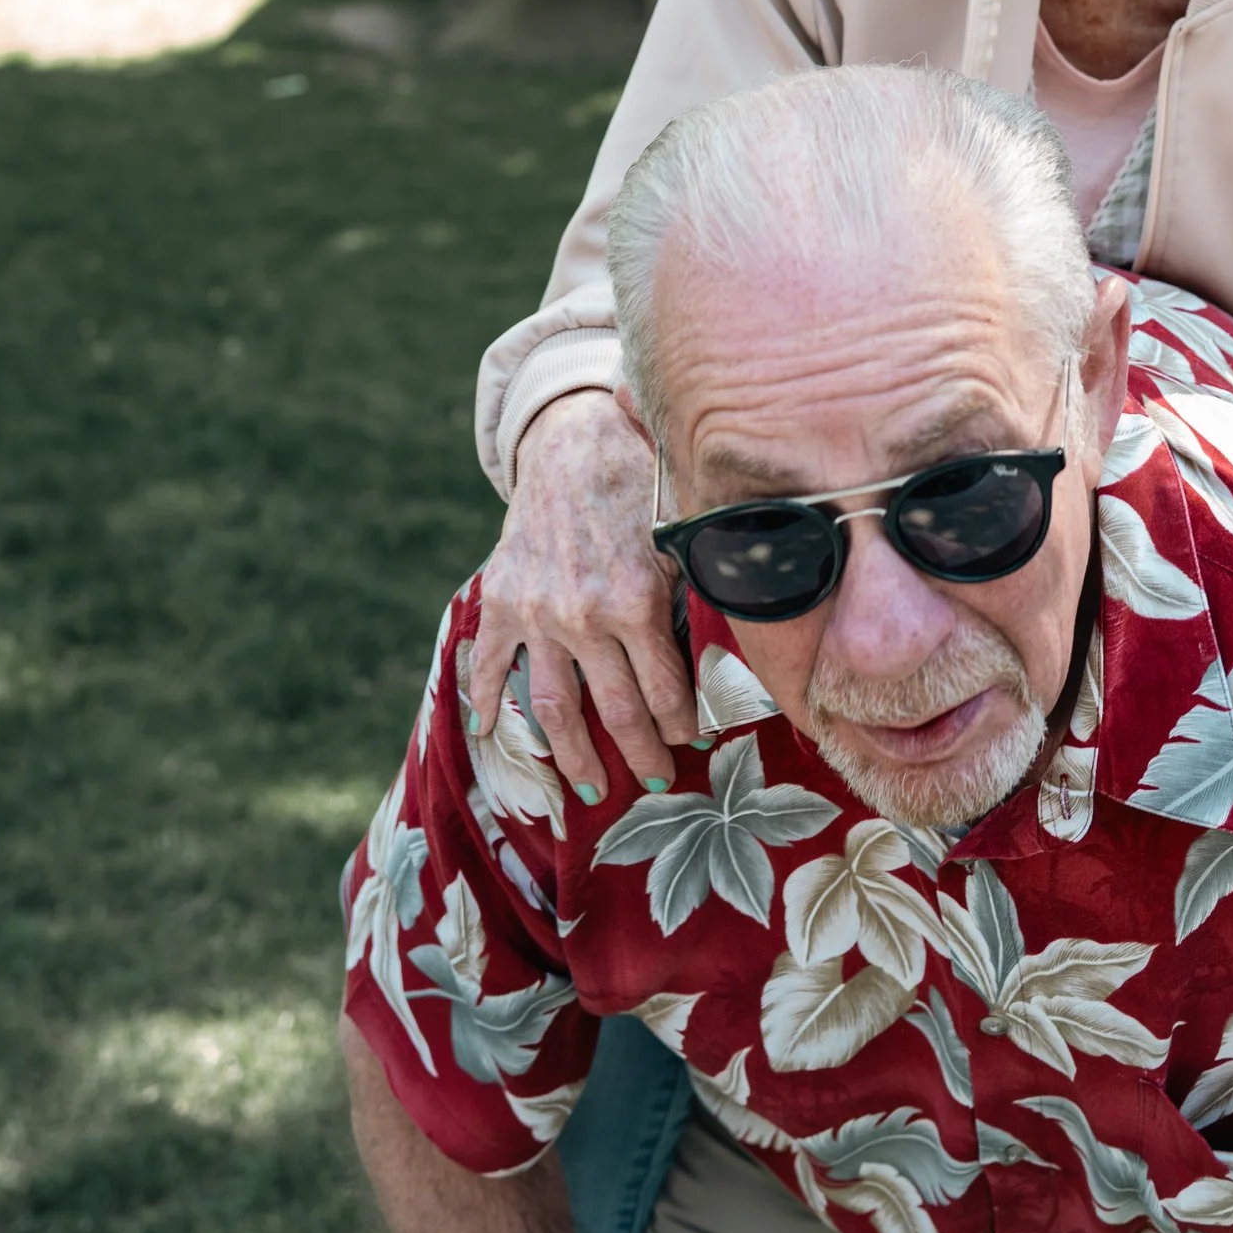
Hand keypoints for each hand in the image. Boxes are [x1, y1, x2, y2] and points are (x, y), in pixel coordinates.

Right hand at [465, 389, 696, 797]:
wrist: (573, 443)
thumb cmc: (642, 486)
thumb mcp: (686, 537)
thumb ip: (705, 593)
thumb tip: (747, 647)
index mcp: (637, 602)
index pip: (666, 691)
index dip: (683, 727)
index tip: (694, 746)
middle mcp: (584, 617)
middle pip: (615, 712)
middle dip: (640, 756)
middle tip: (656, 784)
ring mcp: (537, 614)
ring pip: (552, 708)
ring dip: (572, 756)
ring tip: (588, 789)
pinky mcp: (502, 602)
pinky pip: (488, 666)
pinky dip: (485, 704)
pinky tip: (488, 735)